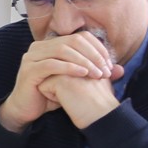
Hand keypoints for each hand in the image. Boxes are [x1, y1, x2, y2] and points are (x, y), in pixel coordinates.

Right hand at [0, 32, 123, 132]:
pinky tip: (83, 74)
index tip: (110, 64)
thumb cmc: (50, 94)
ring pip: (63, 50)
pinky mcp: (29, 70)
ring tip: (97, 74)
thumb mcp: (75, 81)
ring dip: (84, 61)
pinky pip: (52, 64)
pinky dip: (69, 68)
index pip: (80, 37)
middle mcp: (39, 47)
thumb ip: (96, 73)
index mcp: (51, 45)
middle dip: (93, 55)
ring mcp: (32, 57)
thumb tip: (120, 70)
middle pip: (73, 41)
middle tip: (105, 70)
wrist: (26, 110)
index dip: (97, 48)